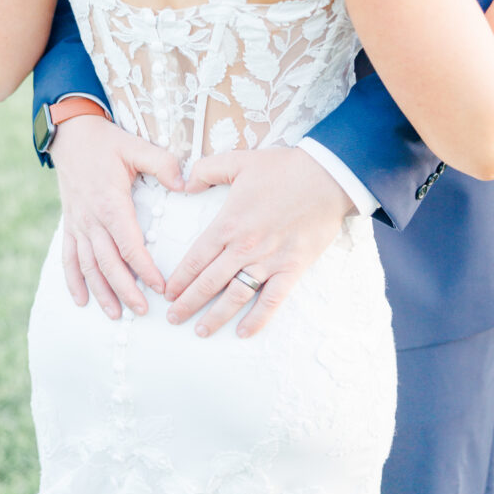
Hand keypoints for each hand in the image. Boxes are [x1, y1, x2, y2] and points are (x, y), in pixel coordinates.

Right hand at [50, 116, 183, 317]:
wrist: (71, 134)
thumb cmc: (108, 142)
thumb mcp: (137, 146)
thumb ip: (163, 164)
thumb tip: (185, 184)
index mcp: (111, 203)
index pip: (129, 244)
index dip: (144, 268)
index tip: (159, 286)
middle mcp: (91, 218)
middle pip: (108, 263)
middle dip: (125, 290)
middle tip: (142, 310)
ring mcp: (78, 223)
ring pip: (88, 266)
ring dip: (101, 292)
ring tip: (116, 314)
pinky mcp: (70, 224)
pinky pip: (68, 257)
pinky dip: (73, 281)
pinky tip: (81, 300)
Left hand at [164, 147, 354, 338]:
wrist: (326, 177)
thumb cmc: (284, 168)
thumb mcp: (238, 161)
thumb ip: (206, 170)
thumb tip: (185, 184)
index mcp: (228, 223)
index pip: (196, 258)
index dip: (180, 279)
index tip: (168, 293)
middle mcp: (244, 247)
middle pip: (209, 283)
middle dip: (188, 303)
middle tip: (173, 318)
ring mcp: (269, 261)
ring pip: (235, 297)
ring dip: (215, 317)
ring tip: (200, 331)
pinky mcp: (292, 269)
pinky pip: (272, 301)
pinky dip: (258, 319)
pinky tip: (244, 333)